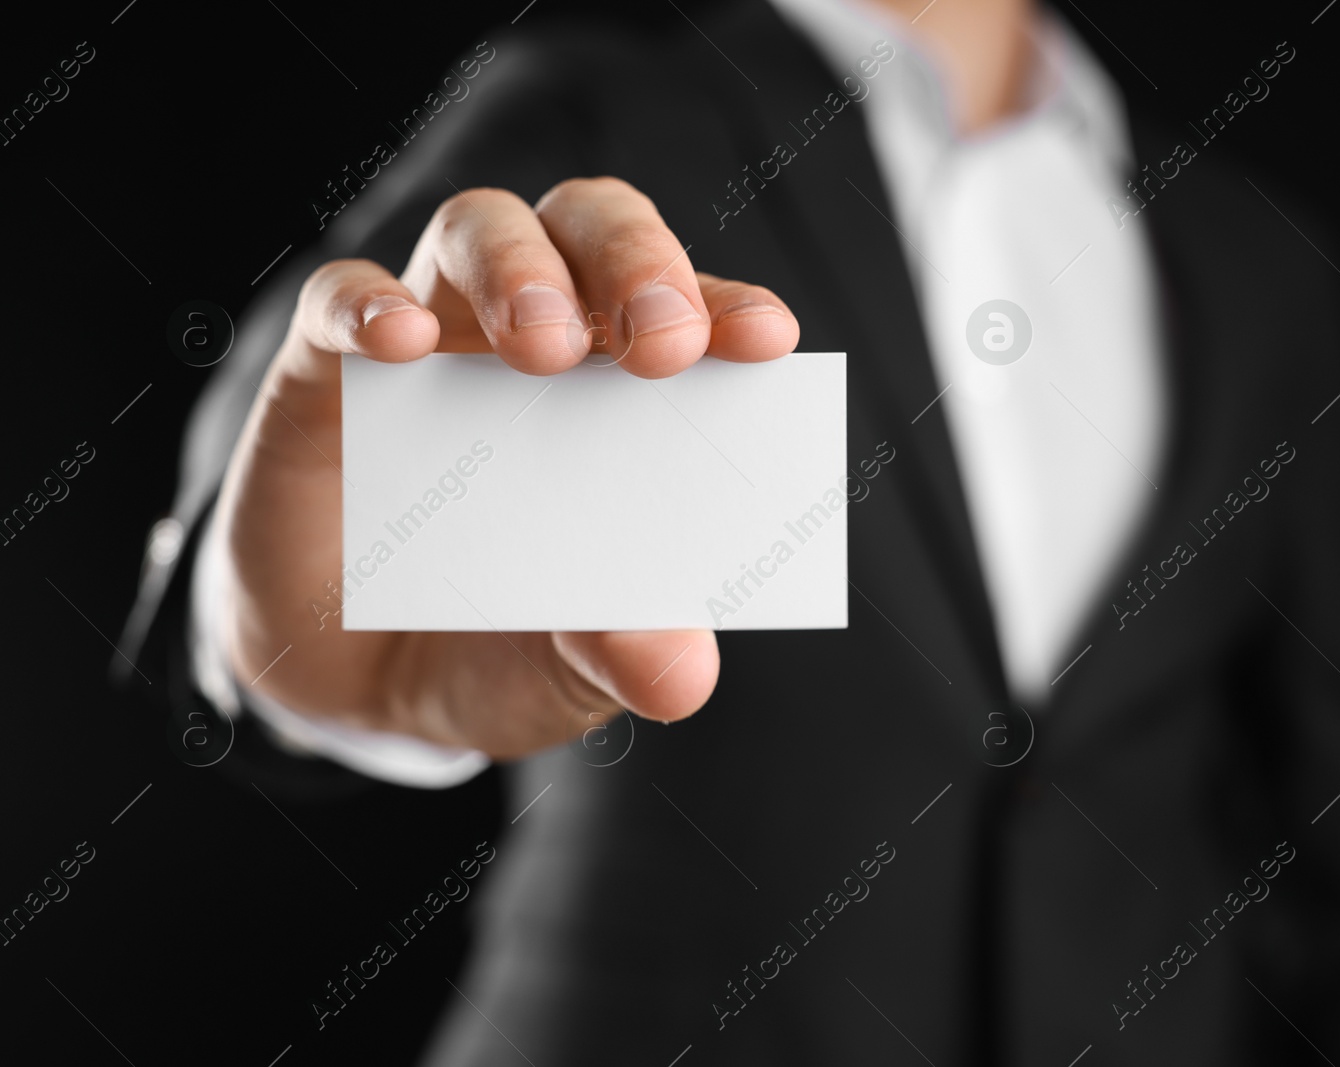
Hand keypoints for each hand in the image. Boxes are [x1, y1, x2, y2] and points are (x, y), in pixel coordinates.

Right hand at [213, 180, 798, 757]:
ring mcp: (434, 339)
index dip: (728, 311)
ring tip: (541, 350)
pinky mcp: (324, 368)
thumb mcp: (568, 670)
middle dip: (635, 265)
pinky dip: (367, 305)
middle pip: (593, 229)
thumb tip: (681, 673)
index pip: (689, 312)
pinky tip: (398, 343)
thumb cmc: (496, 645)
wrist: (356, 688)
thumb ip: (622, 654)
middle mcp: (540, 337)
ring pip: (480, 228)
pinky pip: (338, 297)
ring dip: (519, 270)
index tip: (768, 342)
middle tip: (661, 343)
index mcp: (627, 391)